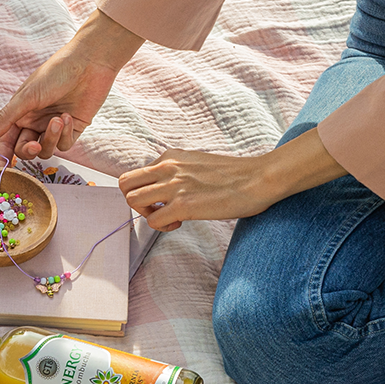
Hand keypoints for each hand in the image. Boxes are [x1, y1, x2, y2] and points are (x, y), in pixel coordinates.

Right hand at [0, 11, 144, 160]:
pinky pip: (64, 145)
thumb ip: (6, 118)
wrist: (89, 64)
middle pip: (26, 149)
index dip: (3, 155)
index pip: (8, 140)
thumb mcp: (27, 96)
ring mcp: (54, 127)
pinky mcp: (73, 129)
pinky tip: (67, 116)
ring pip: (46, 149)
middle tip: (33, 145)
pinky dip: (64, 135)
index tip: (0, 168)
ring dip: (50, 139)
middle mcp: (36, 122)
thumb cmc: (55, 73)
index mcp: (21, 113)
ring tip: (57, 120)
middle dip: (28, 150)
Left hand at [118, 149, 276, 231]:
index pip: (137, 174)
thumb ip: (179, 172)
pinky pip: (153, 221)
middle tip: (157, 210)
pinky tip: (180, 223)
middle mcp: (168, 167)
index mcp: (171, 156)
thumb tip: (169, 189)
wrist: (259, 178)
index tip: (163, 200)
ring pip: (132, 200)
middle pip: (125, 184)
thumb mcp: (198, 163)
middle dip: (136, 202)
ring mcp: (174, 185)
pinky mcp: (184, 205)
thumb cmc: (236, 175)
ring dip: (146, 215)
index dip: (146, 192)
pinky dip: (162, 227)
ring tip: (168, 217)